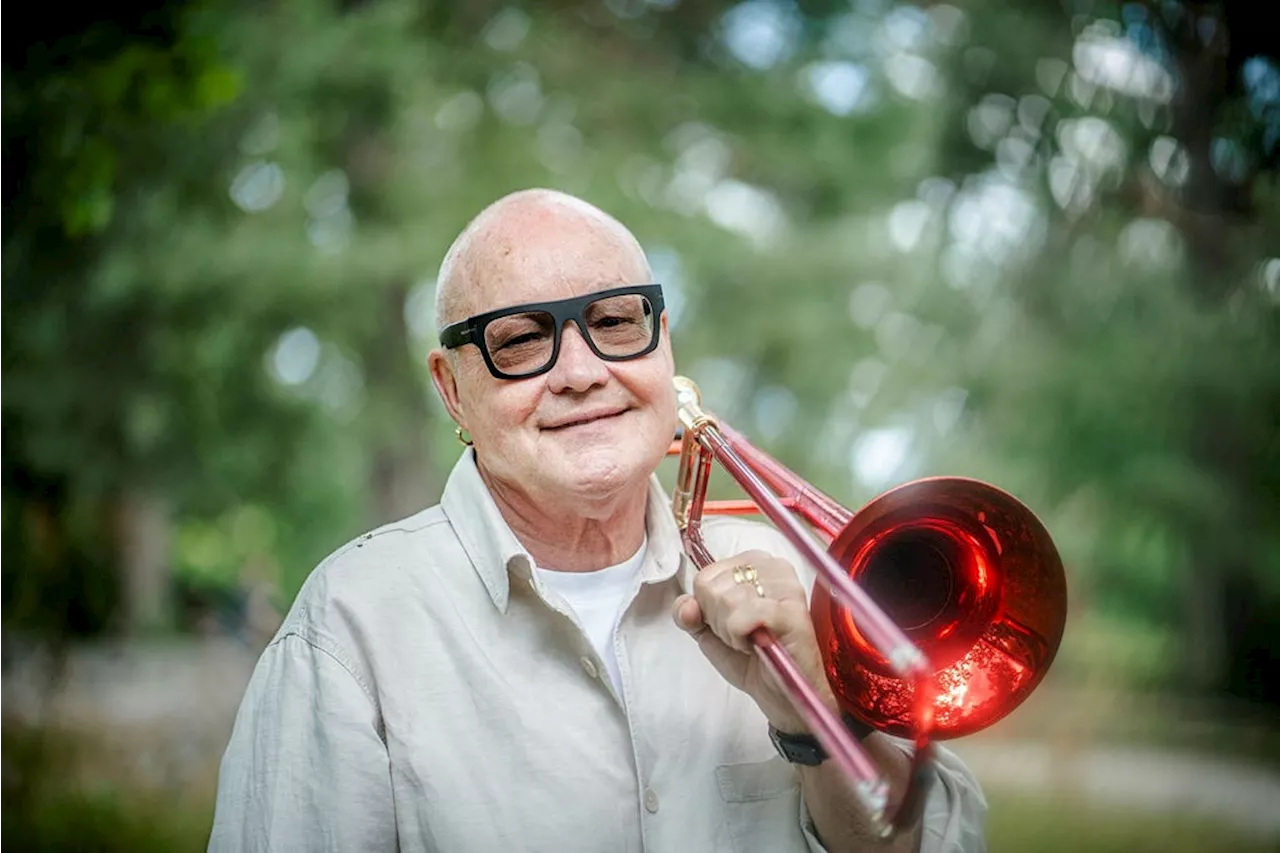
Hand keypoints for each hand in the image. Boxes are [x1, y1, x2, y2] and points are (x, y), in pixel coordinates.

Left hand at [672, 549, 837, 732]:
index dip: (708, 608)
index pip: (704, 577)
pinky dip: (742, 636)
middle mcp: (774, 567)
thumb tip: (685, 605)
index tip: (731, 623)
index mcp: (754, 562)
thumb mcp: (709, 633)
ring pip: (728, 599)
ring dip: (731, 632)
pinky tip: (759, 645)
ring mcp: (787, 587)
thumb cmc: (751, 660)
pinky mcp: (794, 611)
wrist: (781, 695)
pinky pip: (746, 615)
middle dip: (719, 621)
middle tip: (744, 635)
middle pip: (713, 588)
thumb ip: (690, 614)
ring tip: (752, 641)